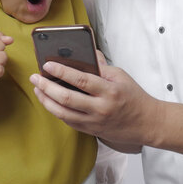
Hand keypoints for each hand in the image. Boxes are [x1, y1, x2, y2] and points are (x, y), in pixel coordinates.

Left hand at [30, 50, 159, 149]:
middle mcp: (100, 108)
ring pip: (63, 113)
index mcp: (109, 91)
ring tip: (38, 89)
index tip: (47, 65)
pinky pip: (69, 121)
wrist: (147, 123)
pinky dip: (56, 111)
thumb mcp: (121, 76)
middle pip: (67, 98)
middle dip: (47, 87)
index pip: (81, 80)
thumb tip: (85, 53)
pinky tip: (49, 102)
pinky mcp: (91, 130)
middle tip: (35, 78)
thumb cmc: (135, 97)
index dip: (62, 72)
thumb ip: (101, 66)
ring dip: (46, 100)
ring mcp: (95, 121)